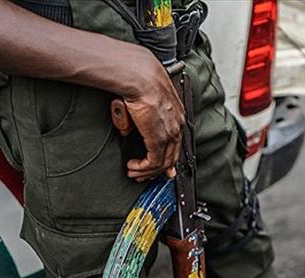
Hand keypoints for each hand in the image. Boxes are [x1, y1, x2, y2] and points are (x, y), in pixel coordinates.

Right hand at [123, 53, 183, 181]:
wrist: (138, 75)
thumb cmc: (139, 79)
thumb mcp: (140, 100)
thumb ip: (136, 117)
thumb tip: (127, 130)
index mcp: (176, 113)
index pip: (176, 142)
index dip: (168, 158)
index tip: (162, 168)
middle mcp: (177, 124)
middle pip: (171, 155)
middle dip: (156, 169)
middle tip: (142, 175)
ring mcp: (170, 132)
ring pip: (163, 162)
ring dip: (147, 171)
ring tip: (134, 173)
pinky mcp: (159, 138)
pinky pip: (154, 161)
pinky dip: (143, 168)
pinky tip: (133, 167)